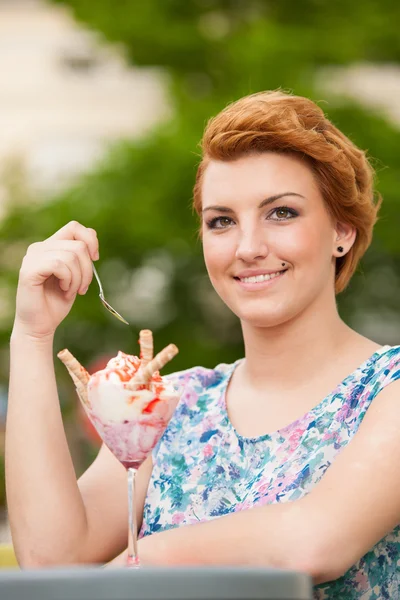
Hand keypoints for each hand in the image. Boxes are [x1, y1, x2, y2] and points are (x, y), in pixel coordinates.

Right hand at [13, 221, 98, 339]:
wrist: (40, 325)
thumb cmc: (57, 302)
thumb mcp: (75, 275)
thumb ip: (80, 257)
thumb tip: (92, 242)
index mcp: (50, 246)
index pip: (74, 227)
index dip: (91, 240)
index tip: (95, 259)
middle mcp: (39, 247)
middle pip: (78, 245)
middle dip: (88, 269)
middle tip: (82, 288)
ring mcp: (32, 257)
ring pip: (71, 256)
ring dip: (78, 278)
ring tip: (71, 291)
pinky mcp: (29, 270)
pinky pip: (59, 264)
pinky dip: (68, 280)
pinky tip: (64, 290)